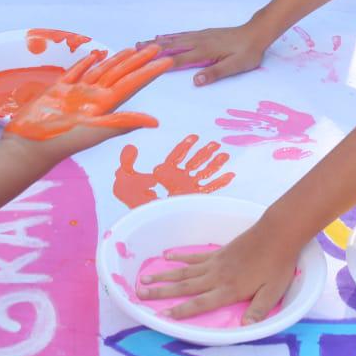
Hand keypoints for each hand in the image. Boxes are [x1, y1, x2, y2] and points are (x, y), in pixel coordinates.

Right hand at [5, 43, 172, 156]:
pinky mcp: (57, 91)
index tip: (167, 61)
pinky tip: (92, 56)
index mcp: (105, 105)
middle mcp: (94, 98)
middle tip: (156, 47)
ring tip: (131, 49)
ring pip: (100, 71)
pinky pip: (74, 73)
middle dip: (138, 61)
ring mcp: (76, 93)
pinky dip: (84, 64)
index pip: (133, 83)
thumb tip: (155, 122)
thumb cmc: (61, 141)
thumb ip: (123, 123)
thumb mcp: (95, 131)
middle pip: (121, 74)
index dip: (149, 72)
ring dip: (116, 60)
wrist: (29, 148)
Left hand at [113, 134, 234, 206]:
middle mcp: (178, 178)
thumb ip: (126, 163)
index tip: (194, 138)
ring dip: (214, 164)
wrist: (141, 217)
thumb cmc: (133, 199)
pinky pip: (209, 189)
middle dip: (204, 153)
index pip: (177, 156)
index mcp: (165, 172)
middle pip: (194, 162)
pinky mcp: (192, 198)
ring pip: (204, 173)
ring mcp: (187, 188)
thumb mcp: (125, 180)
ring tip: (225, 154)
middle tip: (215, 143)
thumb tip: (131, 148)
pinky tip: (230, 175)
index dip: (185, 147)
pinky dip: (220, 182)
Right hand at [136, 221, 298, 323]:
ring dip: (164, 276)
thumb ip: (258, 310)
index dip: (181, 311)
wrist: (277, 232)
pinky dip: (180, 257)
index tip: (161, 316)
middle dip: (161, 292)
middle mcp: (216, 276)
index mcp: (228, 289)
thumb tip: (245, 328)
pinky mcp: (218, 252)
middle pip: (184, 287)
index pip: (200, 303)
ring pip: (184, 271)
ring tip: (144, 279)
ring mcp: (215, 262)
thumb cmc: (277, 264)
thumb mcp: (273, 291)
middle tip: (139, 294)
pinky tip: (167, 256)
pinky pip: (194, 257)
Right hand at [152, 24, 269, 85]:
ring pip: (175, 39)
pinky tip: (164, 36)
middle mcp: (199, 41)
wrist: (257, 33)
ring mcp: (201, 36)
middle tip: (133, 49)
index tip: (144, 64)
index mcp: (204, 52)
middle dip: (153, 49)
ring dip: (158, 41)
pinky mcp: (205, 33)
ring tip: (142, 42)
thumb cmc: (248, 52)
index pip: (179, 59)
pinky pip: (183, 34)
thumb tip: (196, 80)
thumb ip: (215, 73)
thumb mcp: (235, 66)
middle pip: (172, 46)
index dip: (162, 62)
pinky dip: (171, 35)